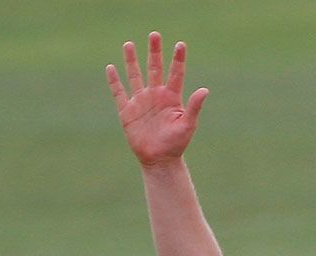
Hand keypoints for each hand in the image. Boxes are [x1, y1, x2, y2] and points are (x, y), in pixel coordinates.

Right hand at [106, 32, 208, 166]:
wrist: (160, 160)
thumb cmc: (176, 144)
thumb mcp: (188, 125)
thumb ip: (194, 106)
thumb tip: (205, 89)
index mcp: (171, 98)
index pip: (176, 73)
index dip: (178, 59)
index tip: (181, 44)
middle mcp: (156, 96)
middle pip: (154, 68)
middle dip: (154, 52)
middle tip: (154, 35)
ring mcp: (141, 102)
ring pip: (135, 76)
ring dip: (132, 61)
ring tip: (129, 44)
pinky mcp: (127, 112)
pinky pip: (119, 93)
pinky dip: (114, 81)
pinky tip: (111, 68)